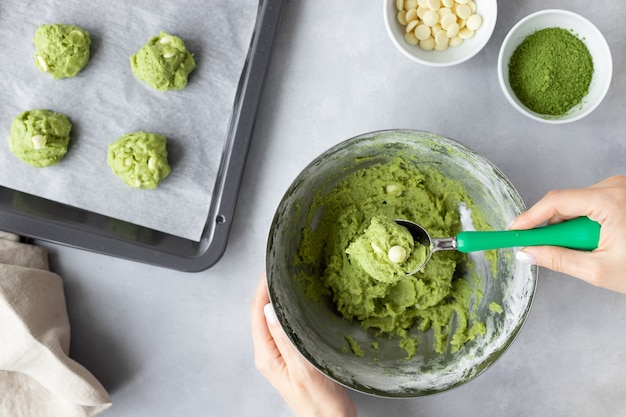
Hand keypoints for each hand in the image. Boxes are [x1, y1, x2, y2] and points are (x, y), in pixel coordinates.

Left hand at [251, 274, 356, 416]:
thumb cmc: (319, 403)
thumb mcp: (302, 368)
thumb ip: (285, 339)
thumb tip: (271, 309)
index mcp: (267, 355)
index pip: (258, 312)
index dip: (262, 288)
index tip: (269, 269)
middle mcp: (270, 353)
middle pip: (263, 312)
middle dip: (269, 289)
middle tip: (281, 269)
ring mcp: (280, 354)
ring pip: (276, 318)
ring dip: (281, 299)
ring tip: (290, 280)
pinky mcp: (293, 355)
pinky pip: (287, 327)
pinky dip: (292, 312)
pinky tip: (302, 306)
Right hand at [509, 175, 625, 293]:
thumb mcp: (599, 270)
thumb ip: (557, 259)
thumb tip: (526, 253)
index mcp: (610, 201)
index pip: (556, 202)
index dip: (529, 218)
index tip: (512, 232)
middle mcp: (616, 186)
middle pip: (565, 202)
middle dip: (554, 228)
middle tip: (546, 250)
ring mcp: (621, 187)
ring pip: (577, 203)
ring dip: (572, 227)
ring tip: (591, 249)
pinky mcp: (623, 192)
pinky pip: (591, 203)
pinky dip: (585, 222)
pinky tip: (599, 240)